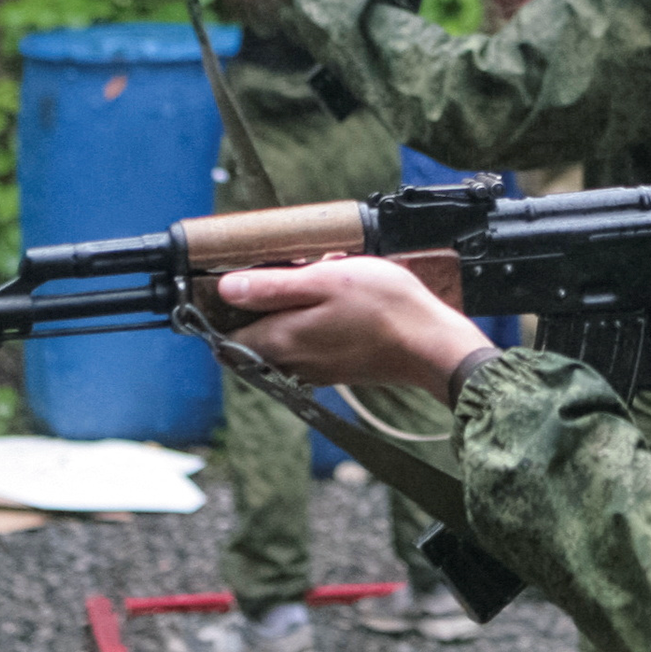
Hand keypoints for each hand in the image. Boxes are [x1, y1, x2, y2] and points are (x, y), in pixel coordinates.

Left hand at [216, 257, 493, 401]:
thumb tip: (226, 289)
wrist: (433, 347)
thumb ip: (273, 287)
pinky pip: (304, 354)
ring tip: (291, 292)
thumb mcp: (326, 280)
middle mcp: (292, 362)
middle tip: (257, 282)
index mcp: (281, 340)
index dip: (217, 313)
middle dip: (246, 318)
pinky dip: (302, 335)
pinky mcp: (339, 371)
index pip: (225, 337)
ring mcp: (317, 371)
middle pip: (249, 345)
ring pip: (277, 350)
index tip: (220, 288)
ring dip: (276, 325)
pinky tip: (321, 313)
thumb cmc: (385, 308)